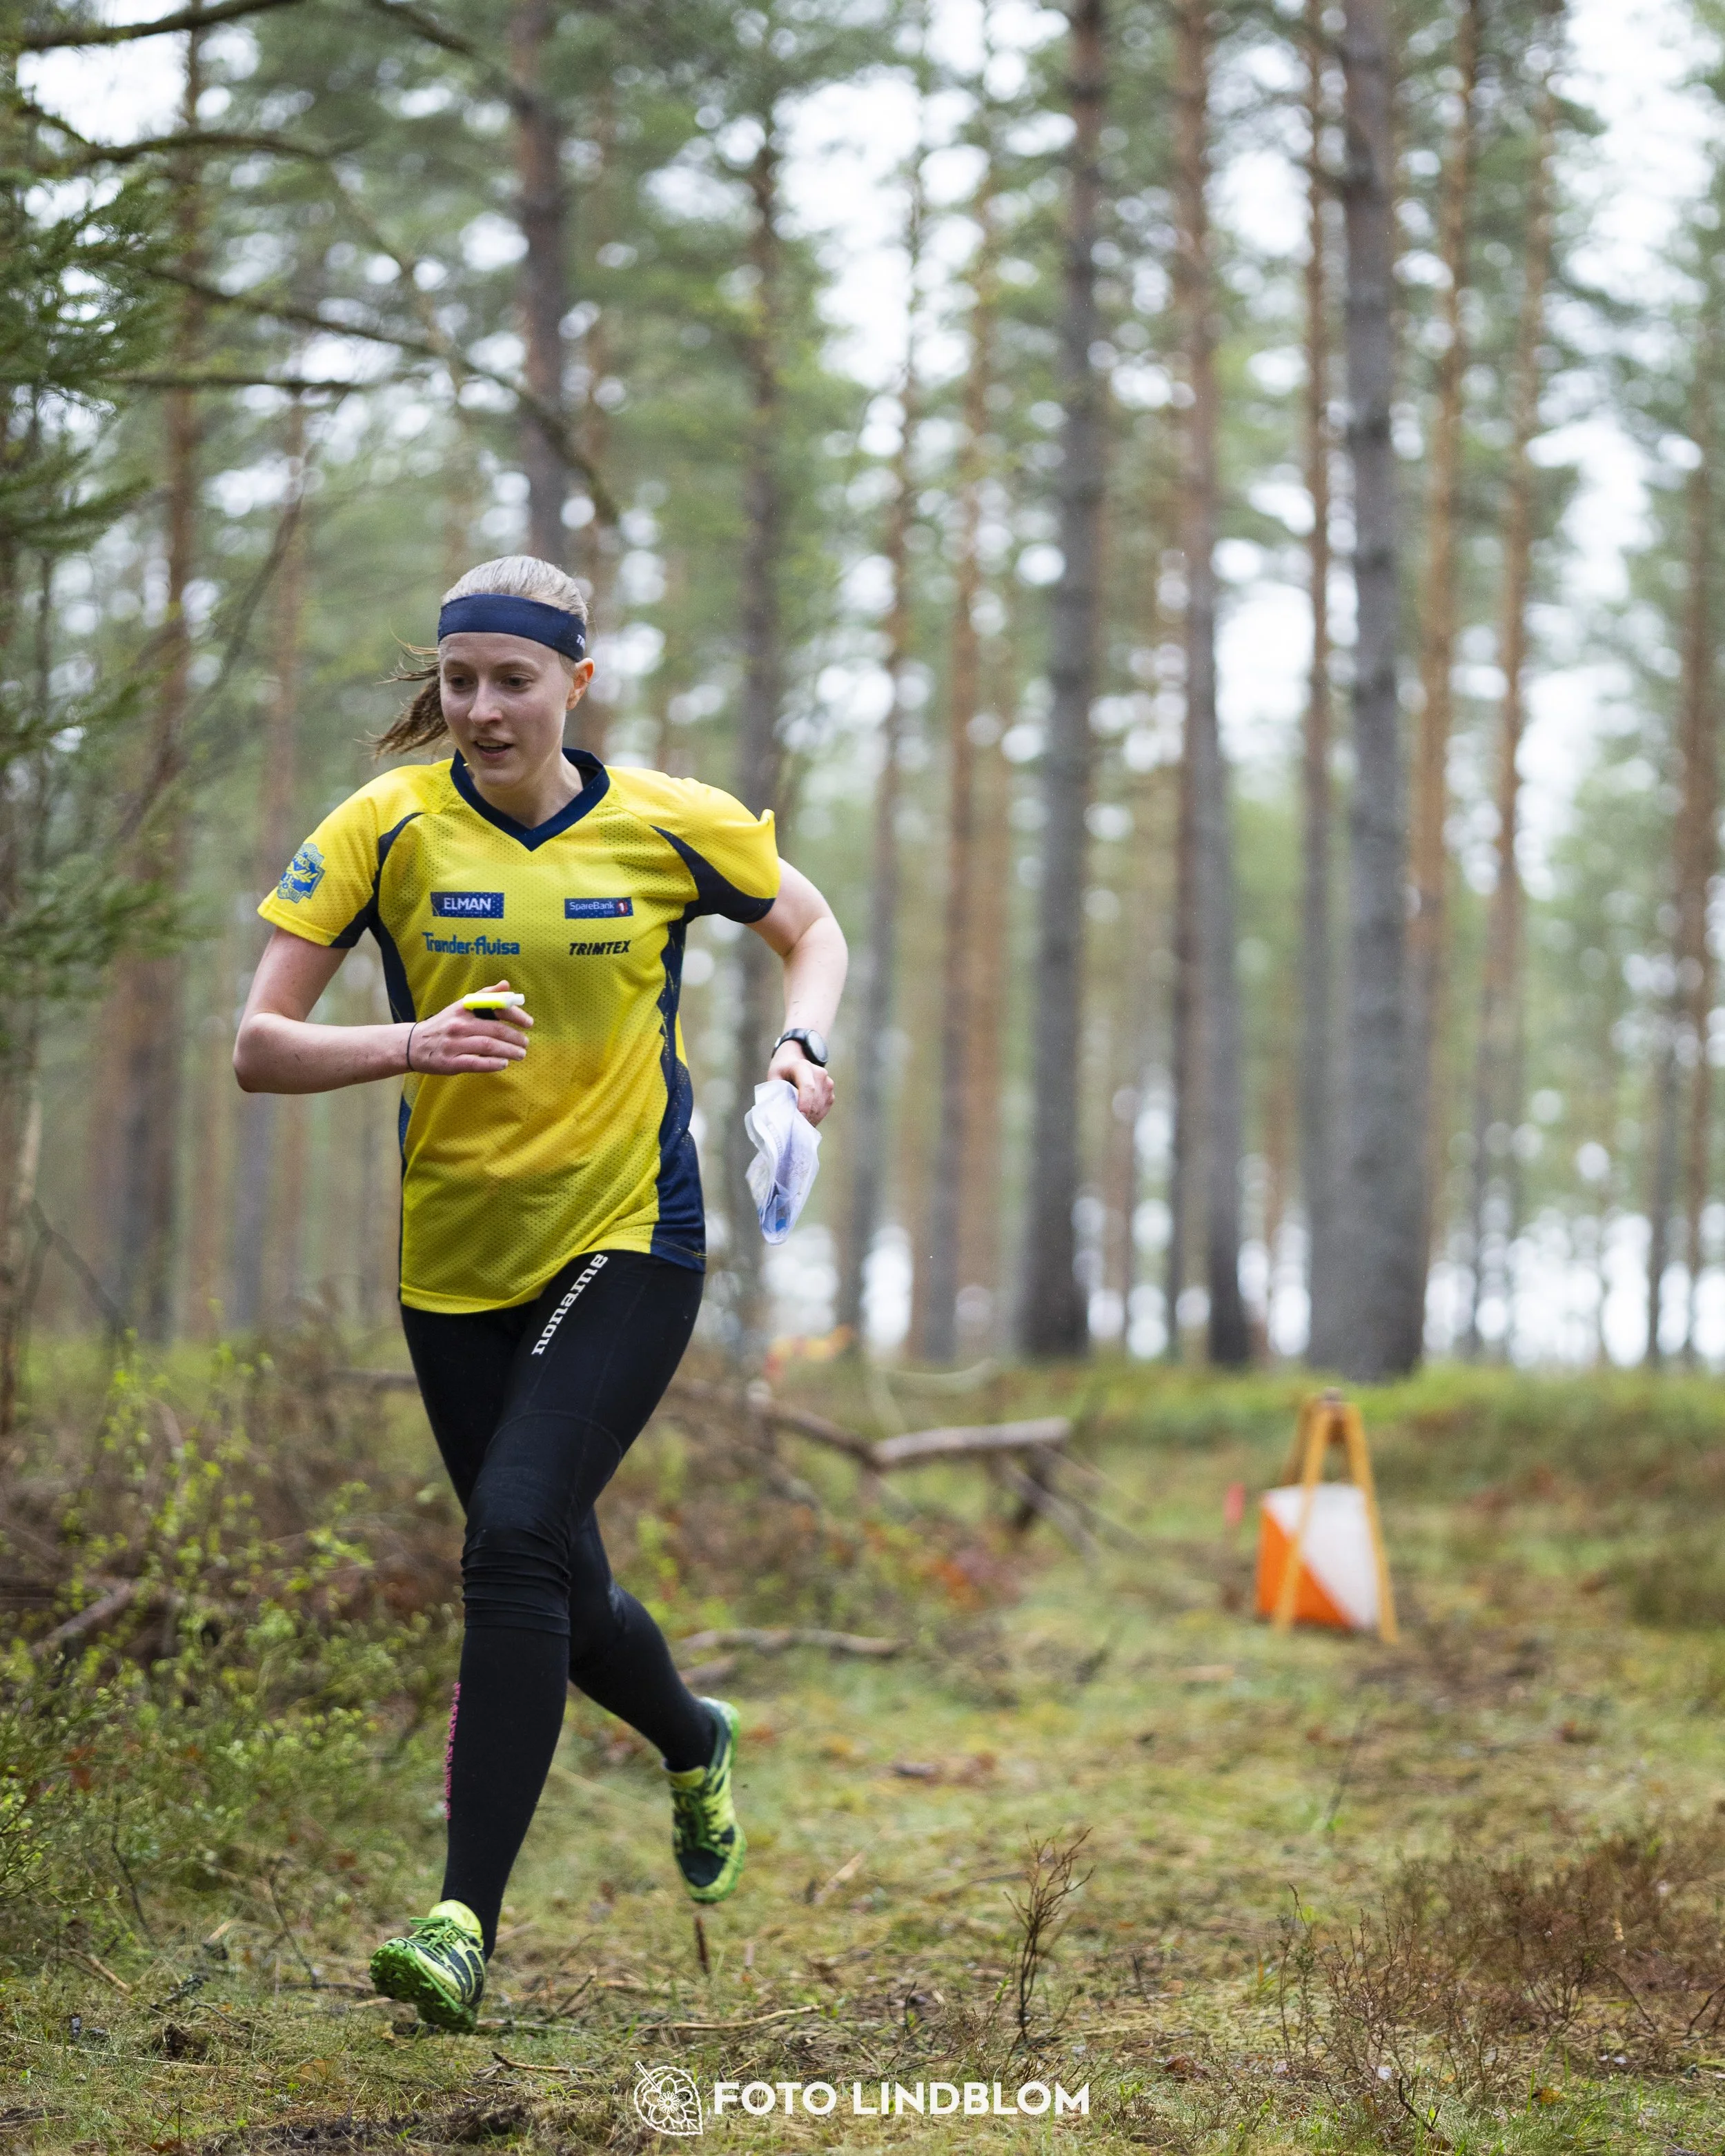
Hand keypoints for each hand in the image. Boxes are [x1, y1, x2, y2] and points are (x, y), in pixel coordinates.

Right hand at [406, 982, 531, 1074]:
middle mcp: (458, 1024)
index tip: (529, 1023)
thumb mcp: (461, 1007)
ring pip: (488, 1046)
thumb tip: (507, 986)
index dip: (515, 1014)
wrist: (413, 1044)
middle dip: (515, 1037)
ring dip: (508, 1051)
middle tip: (525, 1043)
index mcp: (463, 1008)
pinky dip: (492, 1064)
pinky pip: (476, 1063)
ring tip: (520, 1054)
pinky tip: (503, 1064)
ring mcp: (453, 1044)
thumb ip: (485, 996)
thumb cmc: (444, 1025)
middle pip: (494, 1030)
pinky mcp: (450, 1062)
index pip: (494, 1007)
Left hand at [768, 1041, 833, 1125]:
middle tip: (792, 1125)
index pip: (808, 1087)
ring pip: (820, 1107)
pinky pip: (824, 1110)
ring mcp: (828, 1083)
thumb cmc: (782, 1072)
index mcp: (803, 1066)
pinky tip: (804, 1116)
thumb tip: (782, 1115)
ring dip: (809, 1117)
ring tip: (797, 1121)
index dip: (804, 1104)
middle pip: (814, 1101)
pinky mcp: (831, 1092)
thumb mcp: (774, 1078)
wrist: (794, 1061)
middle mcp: (819, 1073)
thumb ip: (777, 1093)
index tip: (799, 1118)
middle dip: (805, 1115)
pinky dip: (814, 1116)